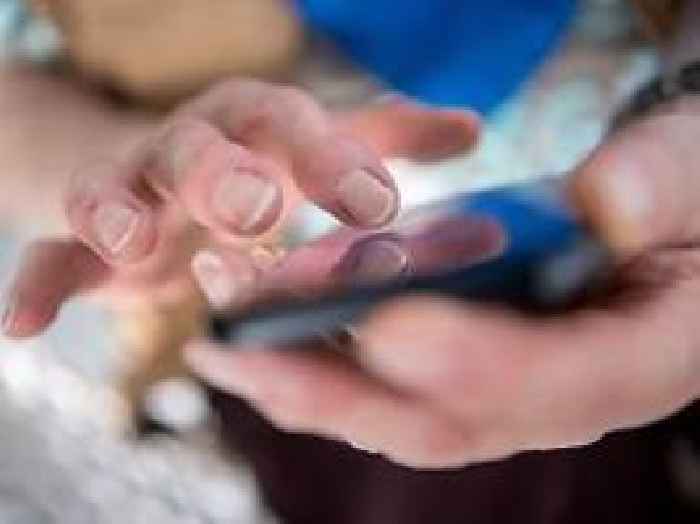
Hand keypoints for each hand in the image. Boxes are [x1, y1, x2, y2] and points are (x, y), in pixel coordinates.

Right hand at [3, 80, 479, 337]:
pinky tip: (23, 323)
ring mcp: (134, 191)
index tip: (378, 206)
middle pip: (201, 150)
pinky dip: (38, 284)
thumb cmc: (259, 163)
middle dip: (226, 176)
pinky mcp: (88, 242)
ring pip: (113, 191)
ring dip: (117, 211)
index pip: (295, 127)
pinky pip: (53, 256)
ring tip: (129, 242)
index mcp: (257, 126)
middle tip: (259, 209)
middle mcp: (193, 149)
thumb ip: (389, 135)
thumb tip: (470, 129)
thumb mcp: (323, 146)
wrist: (165, 176)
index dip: (333, 160)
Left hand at [185, 96, 699, 468]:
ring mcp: (506, 391)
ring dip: (304, 384)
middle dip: (339, 391)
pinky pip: (386, 387)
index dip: (473, 360)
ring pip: (398, 413)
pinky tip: (257, 338)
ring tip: (223, 345)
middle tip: (243, 352)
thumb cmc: (682, 199)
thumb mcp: (690, 175)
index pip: (556, 381)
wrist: (669, 222)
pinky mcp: (467, 371)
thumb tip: (600, 205)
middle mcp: (560, 397)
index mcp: (637, 359)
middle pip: (447, 420)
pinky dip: (318, 366)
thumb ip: (658, 186)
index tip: (390, 324)